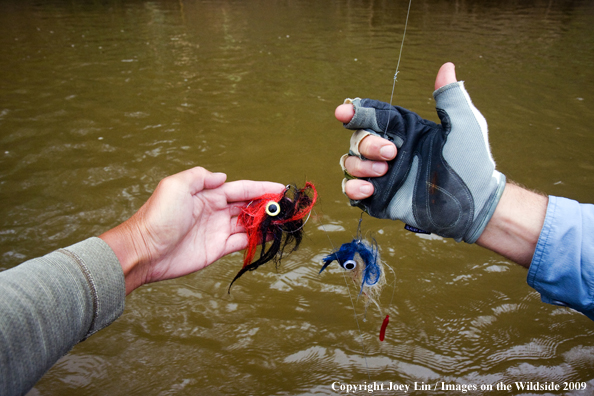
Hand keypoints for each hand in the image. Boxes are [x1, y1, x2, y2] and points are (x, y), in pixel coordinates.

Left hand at [99, 167, 284, 293]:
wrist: (145, 251)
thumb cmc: (158, 216)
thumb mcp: (176, 185)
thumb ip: (200, 176)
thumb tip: (222, 177)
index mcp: (207, 194)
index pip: (240, 189)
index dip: (260, 188)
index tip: (279, 188)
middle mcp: (215, 211)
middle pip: (247, 206)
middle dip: (266, 205)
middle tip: (286, 206)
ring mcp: (217, 230)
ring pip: (248, 223)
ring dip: (265, 221)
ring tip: (283, 220)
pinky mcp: (217, 249)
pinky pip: (242, 241)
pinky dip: (257, 238)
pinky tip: (271, 235)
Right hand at [336, 62, 505, 242]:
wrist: (472, 204)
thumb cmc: (471, 163)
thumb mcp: (464, 125)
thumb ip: (450, 97)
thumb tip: (447, 66)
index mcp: (404, 131)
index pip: (372, 116)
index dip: (355, 111)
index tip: (344, 113)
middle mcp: (389, 151)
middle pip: (358, 139)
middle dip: (368, 144)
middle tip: (391, 153)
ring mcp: (382, 175)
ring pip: (350, 162)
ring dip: (360, 166)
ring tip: (384, 172)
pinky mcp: (379, 198)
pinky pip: (350, 189)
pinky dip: (353, 187)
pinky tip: (370, 190)